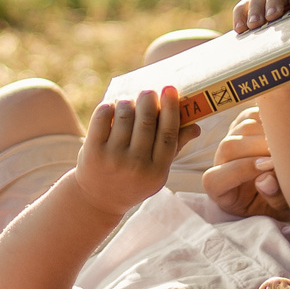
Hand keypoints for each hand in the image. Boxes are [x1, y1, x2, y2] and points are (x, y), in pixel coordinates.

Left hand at [70, 86, 196, 213]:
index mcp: (157, 171)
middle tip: (148, 92)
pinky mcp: (93, 151)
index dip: (170, 108)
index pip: (168, 133)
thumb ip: (174, 148)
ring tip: (128, 102)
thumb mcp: (156, 172)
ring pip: (124, 115)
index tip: (170, 89)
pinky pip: (102, 117)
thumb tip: (196, 127)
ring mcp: (113, 158)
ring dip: (127, 102)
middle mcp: (136, 165)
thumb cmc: (132, 180)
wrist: (97, 200)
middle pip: (147, 121)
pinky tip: (111, 107)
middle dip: (148, 99)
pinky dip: (108, 106)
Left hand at [201, 108, 289, 221]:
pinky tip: (286, 133)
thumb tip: (266, 179)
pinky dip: (271, 121)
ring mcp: (231, 140)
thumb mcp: (282, 212)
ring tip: (289, 145)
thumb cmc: (283, 204)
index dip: (242, 170)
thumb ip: (274, 199)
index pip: (216, 178)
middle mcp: (221, 162)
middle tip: (285, 154)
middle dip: (259, 148)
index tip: (270, 168)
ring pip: (243, 128)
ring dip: (268, 134)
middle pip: (229, 147)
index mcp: (220, 190)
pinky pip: (253, 115)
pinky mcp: (243, 124)